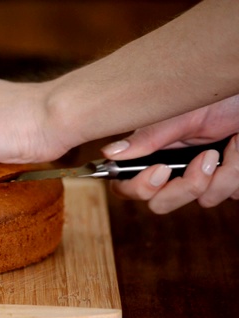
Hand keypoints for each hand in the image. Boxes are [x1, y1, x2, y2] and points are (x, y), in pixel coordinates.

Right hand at [101, 95, 238, 213]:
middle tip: (208, 157)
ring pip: (202, 200)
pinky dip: (237, 173)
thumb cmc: (217, 96)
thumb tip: (109, 153)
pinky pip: (229, 194)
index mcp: (151, 152)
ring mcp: (199, 176)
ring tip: (233, 145)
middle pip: (161, 203)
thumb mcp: (180, 117)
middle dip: (187, 187)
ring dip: (223, 175)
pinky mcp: (225, 180)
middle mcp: (171, 168)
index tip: (162, 170)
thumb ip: (147, 138)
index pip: (126, 186)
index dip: (140, 187)